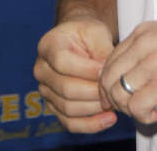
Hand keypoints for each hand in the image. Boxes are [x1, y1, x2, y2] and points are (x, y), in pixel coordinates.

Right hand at [34, 17, 117, 133]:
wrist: (79, 41)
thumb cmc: (88, 34)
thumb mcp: (97, 32)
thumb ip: (102, 50)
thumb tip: (108, 74)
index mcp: (48, 46)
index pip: (62, 62)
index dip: (87, 69)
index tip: (107, 70)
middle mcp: (41, 70)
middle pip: (66, 89)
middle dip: (95, 91)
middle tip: (115, 89)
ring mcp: (46, 91)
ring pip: (69, 108)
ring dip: (95, 108)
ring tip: (115, 102)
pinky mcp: (54, 106)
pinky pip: (70, 122)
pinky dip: (90, 124)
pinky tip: (109, 118)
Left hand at [98, 16, 156, 124]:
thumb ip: (149, 50)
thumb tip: (139, 75)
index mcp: (143, 33)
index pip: (110, 60)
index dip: (110, 81)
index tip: (119, 94)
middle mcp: (141, 46)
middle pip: (107, 78)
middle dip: (113, 98)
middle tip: (128, 109)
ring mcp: (149, 65)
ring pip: (117, 94)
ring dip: (128, 109)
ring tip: (148, 111)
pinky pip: (135, 108)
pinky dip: (142, 117)